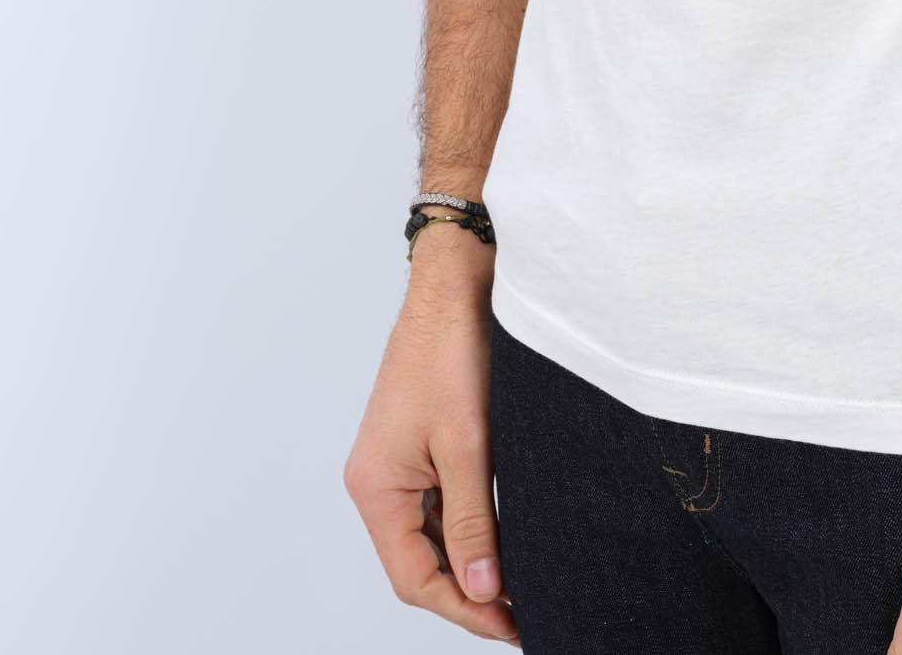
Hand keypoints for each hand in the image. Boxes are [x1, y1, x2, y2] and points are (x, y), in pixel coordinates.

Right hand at [343, 235, 518, 641]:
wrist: (456, 281)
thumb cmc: (452, 350)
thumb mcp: (468, 444)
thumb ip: (474, 523)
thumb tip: (485, 591)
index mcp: (376, 486)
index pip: (414, 578)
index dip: (464, 609)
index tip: (513, 628)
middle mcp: (378, 481)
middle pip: (420, 563)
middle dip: (470, 593)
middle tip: (525, 616)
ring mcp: (398, 464)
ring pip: (433, 536)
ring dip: (472, 563)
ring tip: (524, 586)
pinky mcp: (420, 446)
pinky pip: (441, 505)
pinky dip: (471, 529)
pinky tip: (506, 540)